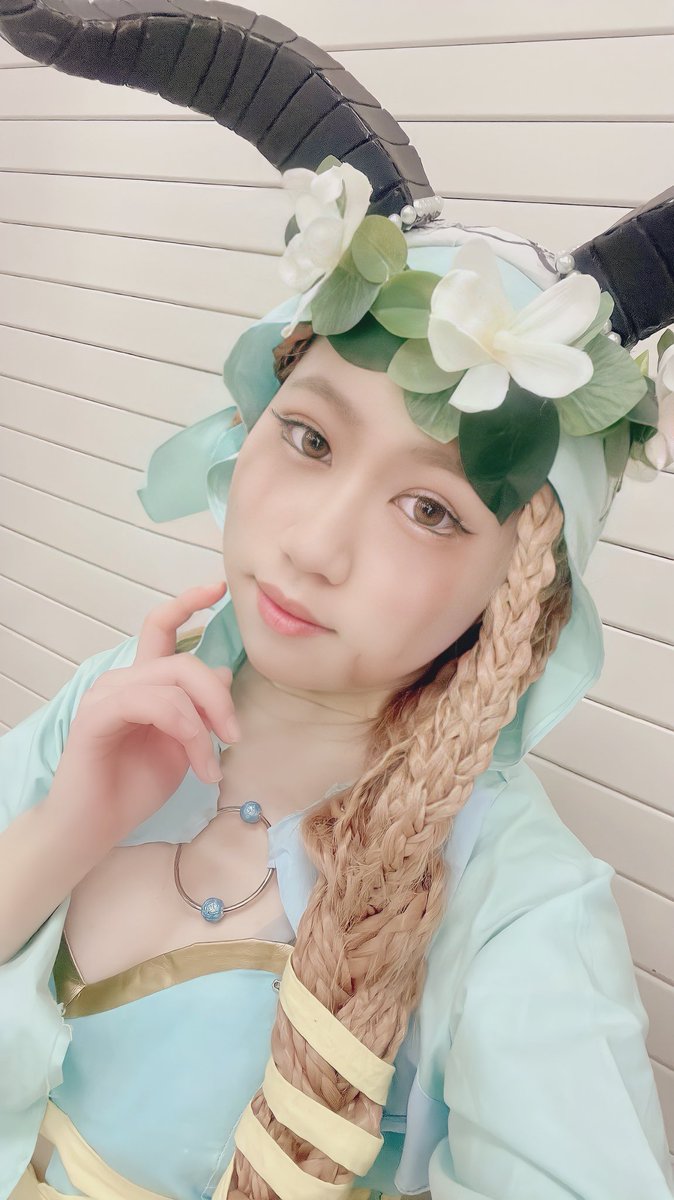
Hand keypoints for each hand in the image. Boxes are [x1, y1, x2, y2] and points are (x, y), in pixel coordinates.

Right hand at [50, 582, 238, 839]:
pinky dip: (188, 733)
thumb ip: (200, 709)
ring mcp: (107, 694)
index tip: (220, 588)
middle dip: (220, 697)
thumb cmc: (133, 788)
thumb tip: (224, 671)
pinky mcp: (98, 716)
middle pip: (184, 662)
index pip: (161, 627)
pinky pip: (155, 705)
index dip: (188, 602)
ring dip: (205, 726)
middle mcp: (122, 679)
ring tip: (211, 767)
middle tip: (235, 737)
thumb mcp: (183, 745)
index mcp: (142, 681)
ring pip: (174, 684)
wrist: (93, 828)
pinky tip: (199, 766)